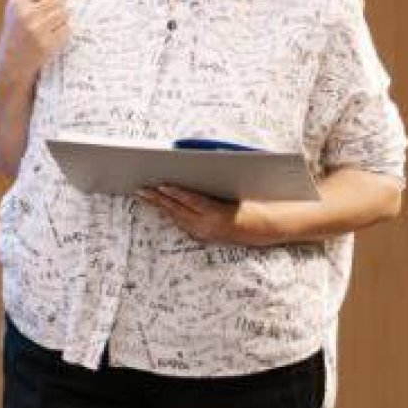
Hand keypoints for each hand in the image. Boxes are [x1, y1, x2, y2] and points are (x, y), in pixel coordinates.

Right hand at [0, 0, 68, 76]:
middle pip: (60, 1)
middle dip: (60, 7)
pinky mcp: (48, 45)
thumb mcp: (14, 4)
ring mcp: (38, 31)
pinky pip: (67, 31)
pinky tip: (53, 36)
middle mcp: (27, 15)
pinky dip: (64, 33)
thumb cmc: (14, 28)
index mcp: (19, 2)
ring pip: (65, 15)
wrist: (12, 61)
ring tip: (52, 25)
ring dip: (63, 19)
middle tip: (52, 15)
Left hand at [136, 185, 276, 246]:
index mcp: (218, 214)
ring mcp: (205, 234)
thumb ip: (213, 185)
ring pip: (177, 218)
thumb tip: (192, 170)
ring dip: (160, 206)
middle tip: (141, 189)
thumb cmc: (253, 204)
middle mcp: (209, 227)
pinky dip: (171, 213)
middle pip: (178, 210)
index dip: (175, 192)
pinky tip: (160, 205)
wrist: (266, 228)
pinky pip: (182, 223)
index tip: (160, 185)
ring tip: (144, 195)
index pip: (192, 201)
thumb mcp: (235, 192)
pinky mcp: (204, 237)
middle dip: (158, 199)